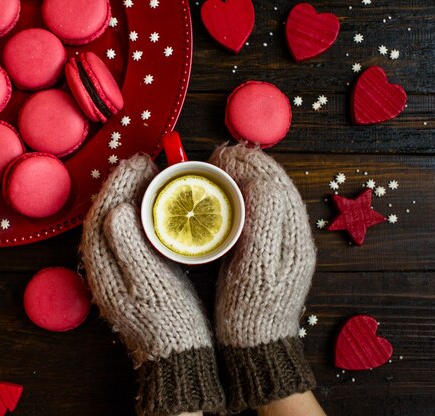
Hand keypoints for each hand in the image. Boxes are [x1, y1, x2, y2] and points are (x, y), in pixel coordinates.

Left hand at [80, 154, 224, 415]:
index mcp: (103, 265)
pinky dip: (133, 215)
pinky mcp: (124, 276)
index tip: (140, 161)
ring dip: (126, 196)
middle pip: (104, 213)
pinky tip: (149, 207)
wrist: (174, 357)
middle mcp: (100, 266)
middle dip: (121, 184)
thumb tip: (115, 209)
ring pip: (112, 224)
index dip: (119, 182)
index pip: (104, 212)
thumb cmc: (167, 321)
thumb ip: (128, 246)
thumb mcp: (149, 283)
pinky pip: (122, 235)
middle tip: (145, 162)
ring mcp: (111, 271)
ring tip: (147, 177)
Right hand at [208, 144, 316, 411]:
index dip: (250, 165)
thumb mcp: (255, 267)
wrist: (255, 347)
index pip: (275, 186)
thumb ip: (262, 223)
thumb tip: (260, 181)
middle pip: (275, 186)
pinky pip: (261, 212)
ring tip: (222, 166)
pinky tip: (226, 194)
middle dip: (249, 165)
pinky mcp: (270, 253)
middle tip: (219, 154)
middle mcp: (294, 236)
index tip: (222, 154)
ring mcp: (284, 245)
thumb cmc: (250, 311)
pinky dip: (244, 195)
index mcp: (293, 237)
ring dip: (247, 176)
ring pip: (269, 197)